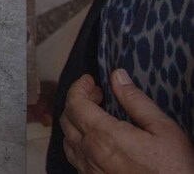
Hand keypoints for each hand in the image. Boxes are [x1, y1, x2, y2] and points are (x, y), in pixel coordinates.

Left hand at [61, 72, 193, 173]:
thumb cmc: (174, 168)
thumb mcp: (162, 128)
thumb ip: (135, 100)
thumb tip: (117, 77)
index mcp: (104, 136)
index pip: (75, 104)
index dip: (79, 87)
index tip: (89, 80)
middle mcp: (90, 153)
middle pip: (67, 119)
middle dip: (77, 101)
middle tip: (97, 95)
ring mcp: (88, 170)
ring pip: (67, 139)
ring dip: (75, 122)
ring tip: (94, 115)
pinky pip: (74, 157)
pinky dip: (78, 142)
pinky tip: (95, 139)